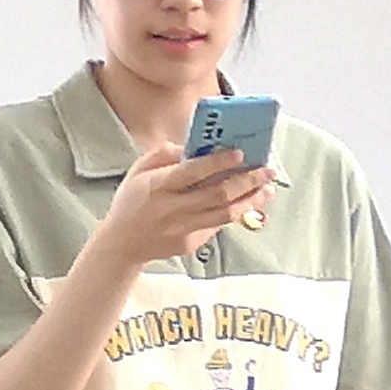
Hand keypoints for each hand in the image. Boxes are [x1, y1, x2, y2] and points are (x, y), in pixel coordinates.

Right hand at [93, 142, 273, 265]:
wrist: (122, 243)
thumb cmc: (132, 201)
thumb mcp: (138, 171)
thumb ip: (164, 154)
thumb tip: (193, 146)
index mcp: (157, 186)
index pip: (192, 172)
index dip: (218, 162)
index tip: (239, 153)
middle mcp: (171, 209)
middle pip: (217, 194)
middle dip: (246, 181)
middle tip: (267, 170)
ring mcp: (182, 229)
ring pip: (225, 214)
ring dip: (250, 200)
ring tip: (268, 188)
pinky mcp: (190, 243)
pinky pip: (218, 225)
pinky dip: (236, 212)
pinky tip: (249, 201)